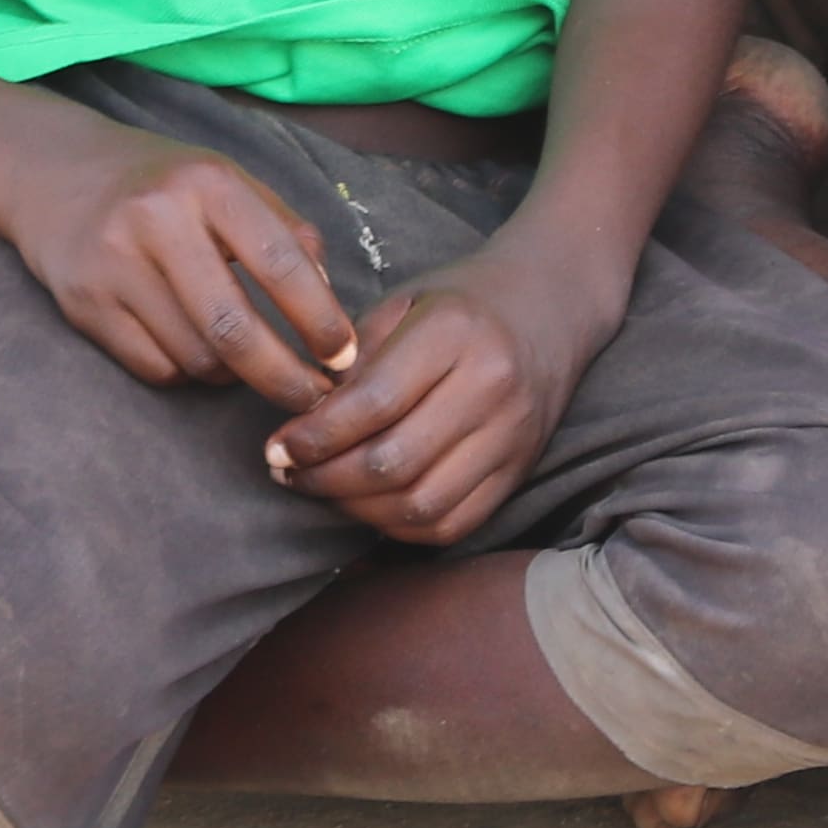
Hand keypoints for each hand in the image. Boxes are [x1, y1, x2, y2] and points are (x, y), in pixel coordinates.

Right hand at [3, 128, 361, 404]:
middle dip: (283, 376)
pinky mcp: (83, 304)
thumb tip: (329, 304)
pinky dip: (187, 372)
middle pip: (233, 328)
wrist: (56, 174)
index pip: (279, 261)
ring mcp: (113, 264)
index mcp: (209, 182)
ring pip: (195, 356)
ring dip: (233, 374)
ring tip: (245, 359)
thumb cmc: (165, 184)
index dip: (319, 319)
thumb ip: (285, 232)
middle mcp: (158, 220)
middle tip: (314, 396)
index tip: (343, 356)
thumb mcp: (229, 182)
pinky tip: (194, 350)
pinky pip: (154, 368)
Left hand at [264, 251, 612, 546]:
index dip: (315, 437)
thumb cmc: (461, 302)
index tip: (277, 448)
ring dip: (356, 509)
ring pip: (420, 504)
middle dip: (326, 479)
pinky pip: (451, 524)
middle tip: (288, 472)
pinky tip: (369, 505)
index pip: (374, 403)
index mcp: (456, 331)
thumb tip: (302, 423)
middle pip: (394, 462)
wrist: (550, 306)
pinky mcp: (519, 472)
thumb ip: (354, 358)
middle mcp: (492, 387)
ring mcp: (512, 436)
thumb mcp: (403, 303)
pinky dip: (399, 526)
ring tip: (323, 489)